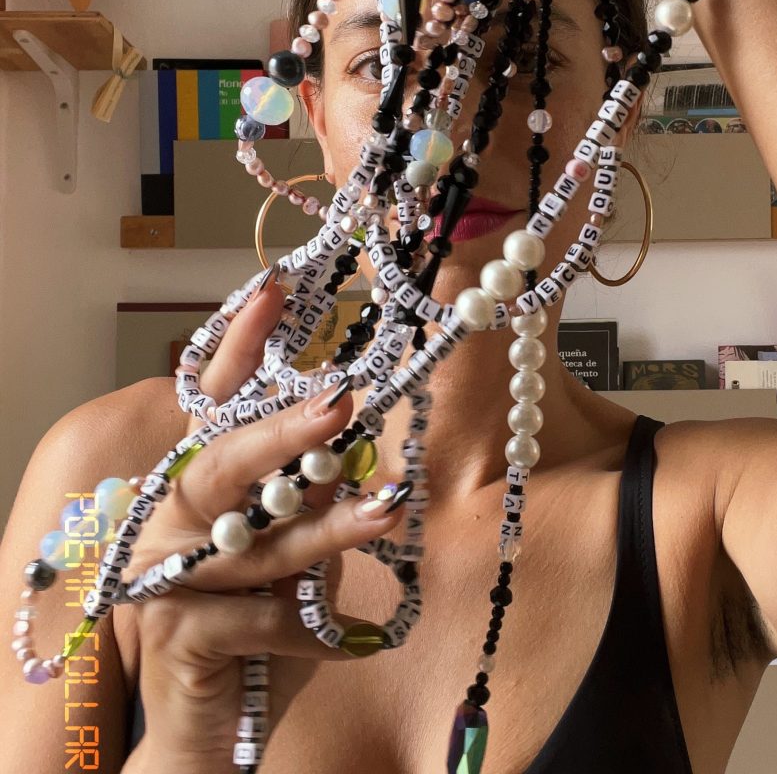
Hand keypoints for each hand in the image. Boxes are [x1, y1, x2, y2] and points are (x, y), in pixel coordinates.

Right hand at [121, 267, 407, 768]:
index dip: (243, 342)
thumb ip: (316, 490)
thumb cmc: (262, 611)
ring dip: (327, 531)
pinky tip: (360, 636)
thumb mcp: (294, 538)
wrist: (212, 713)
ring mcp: (164, 574)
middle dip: (283, 431)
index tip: (278, 286)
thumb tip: (368, 439)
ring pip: (255, 543)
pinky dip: (316, 627)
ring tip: (389, 510)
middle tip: (341, 402)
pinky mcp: (176, 633)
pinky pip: (260, 620)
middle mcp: (172, 516)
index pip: (217, 398)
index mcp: (200, 479)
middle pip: (223, 462)